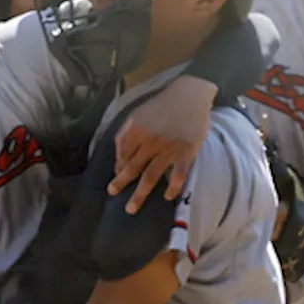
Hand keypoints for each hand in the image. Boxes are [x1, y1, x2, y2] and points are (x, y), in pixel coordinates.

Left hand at [109, 74, 215, 212]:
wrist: (190, 95)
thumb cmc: (162, 105)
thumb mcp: (137, 114)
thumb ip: (126, 134)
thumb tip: (119, 158)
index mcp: (136, 130)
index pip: (122, 154)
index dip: (118, 165)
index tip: (118, 173)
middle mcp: (149, 142)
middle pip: (132, 168)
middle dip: (121, 183)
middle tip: (112, 194)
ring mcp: (168, 149)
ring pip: (150, 176)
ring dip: (140, 194)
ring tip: (131, 208)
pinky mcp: (186, 153)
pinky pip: (178, 175)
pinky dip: (172, 187)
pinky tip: (167, 197)